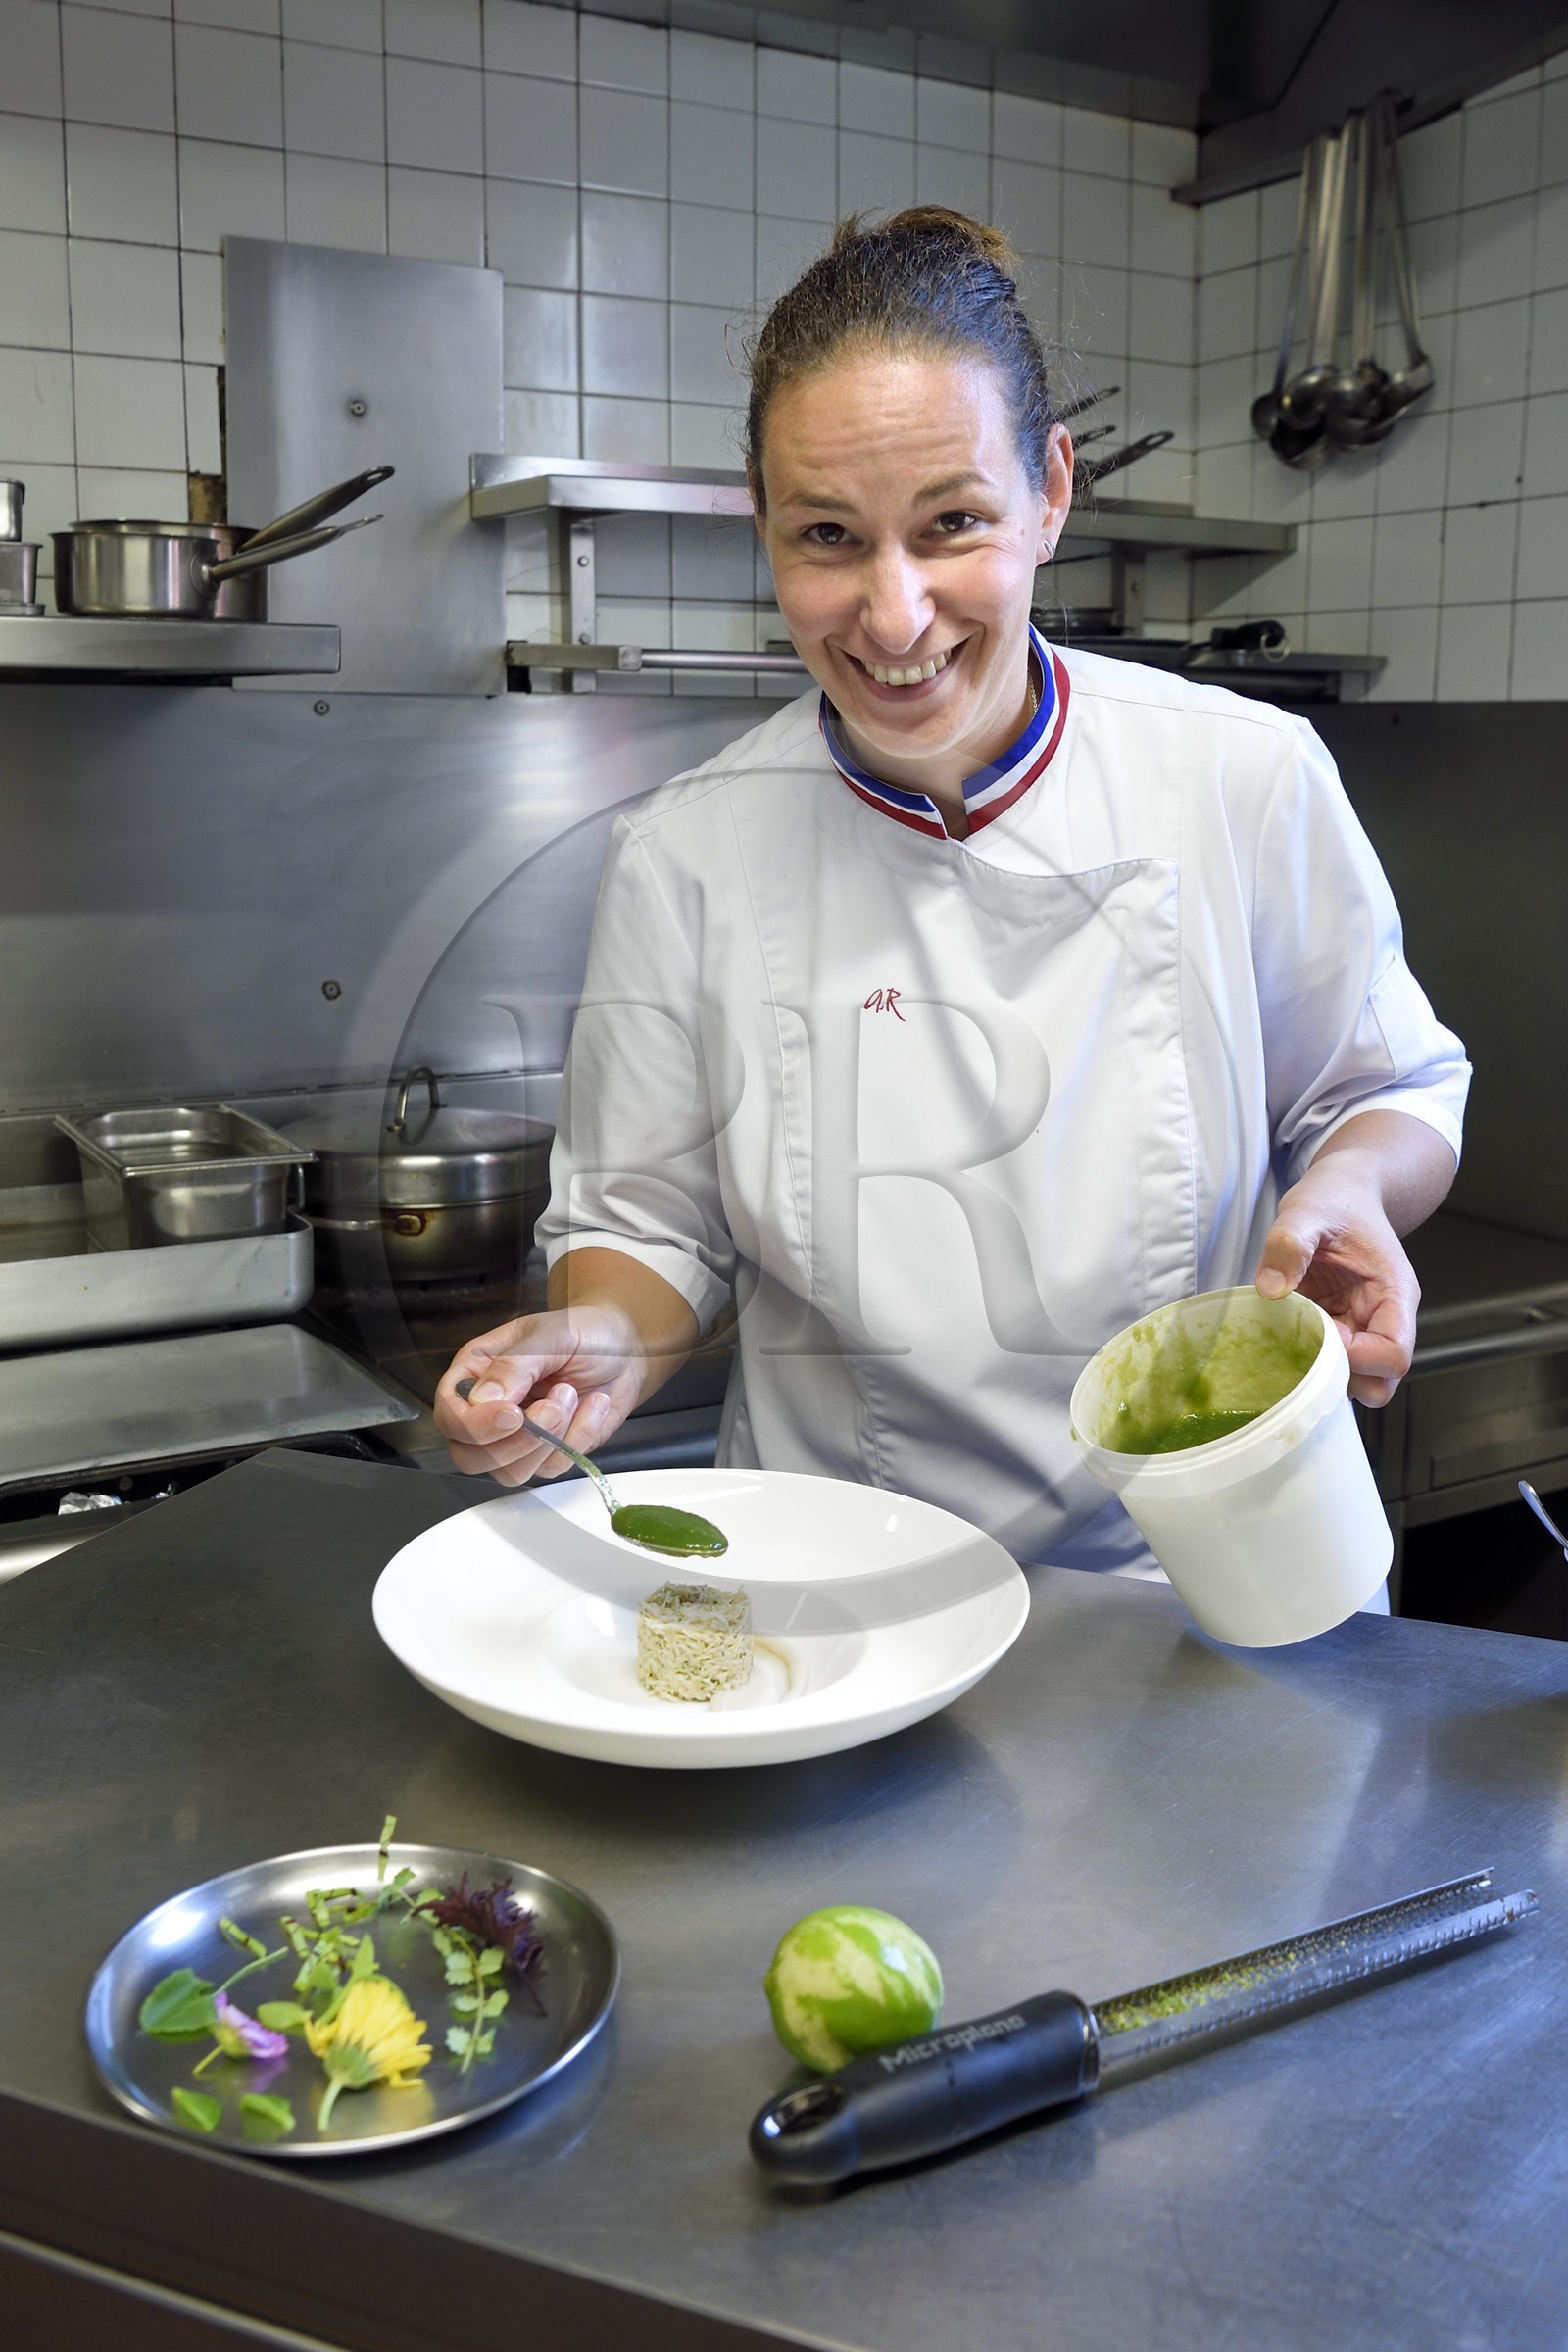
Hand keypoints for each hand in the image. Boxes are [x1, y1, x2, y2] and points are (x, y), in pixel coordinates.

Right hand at [433, 1304, 647, 1485]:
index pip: (449, 1415)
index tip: (514, 1415)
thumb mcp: (548, 1336)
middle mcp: (488, 1410)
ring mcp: (515, 1437)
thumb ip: (513, 1365)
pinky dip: (577, 1440)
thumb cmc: (581, 1332)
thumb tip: (482, 1400)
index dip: (475, 1425)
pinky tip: (590, 1406)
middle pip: (469, 1456)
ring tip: (570, 1396)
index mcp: (475, 1373)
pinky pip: (550, 1469)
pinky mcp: (546, 1453)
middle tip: (553, 1407)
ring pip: (509, 1472)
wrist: (624, 1350)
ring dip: (549, 1440)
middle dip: (515, 1442)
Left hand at [1255, 1160, 1418, 1408]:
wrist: (1343, 1193)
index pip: (1394, 1355)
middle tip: (1303, 1342)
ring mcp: (1363, 1327)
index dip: (1357, 1358)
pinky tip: (1287, 1335)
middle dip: (1341, 1375)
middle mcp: (1385, 1318)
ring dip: (1323, 1372)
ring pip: (1357, 1380)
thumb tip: (1271, 1289)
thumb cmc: (1336, 1200)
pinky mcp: (1341, 1329)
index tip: (1323, 1332)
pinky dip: (1309, 1361)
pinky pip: (1332, 1364)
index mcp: (1394, 1293)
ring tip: (1293, 1337)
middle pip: (1381, 1380)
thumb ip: (1289, 1244)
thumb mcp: (1306, 1211)